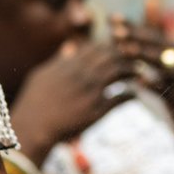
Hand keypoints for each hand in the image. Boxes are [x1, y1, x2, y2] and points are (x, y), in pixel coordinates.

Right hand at [9, 41, 137, 165]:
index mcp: (70, 64)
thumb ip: (60, 59)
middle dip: (125, 54)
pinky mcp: (97, 110)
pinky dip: (131, 94)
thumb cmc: (34, 102)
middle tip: (135, 57)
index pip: (97, 47)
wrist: (34, 128)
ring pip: (119, 72)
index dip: (109, 46)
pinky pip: (121, 98)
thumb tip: (71, 45)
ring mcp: (91, 92)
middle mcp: (83, 75)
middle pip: (111, 56)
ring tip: (139, 72)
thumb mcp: (43, 75)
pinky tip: (135, 94)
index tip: (118, 49)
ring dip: (132, 70)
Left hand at [109, 0, 173, 131]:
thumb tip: (147, 3)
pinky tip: (139, 84)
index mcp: (172, 47)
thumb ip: (153, 37)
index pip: (148, 31)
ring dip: (142, 55)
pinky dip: (153, 85)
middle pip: (155, 42)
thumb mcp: (166, 58)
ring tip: (124, 50)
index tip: (110, 17)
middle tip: (114, 31)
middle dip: (134, 35)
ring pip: (160, 62)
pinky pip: (165, 88)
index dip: (130, 24)